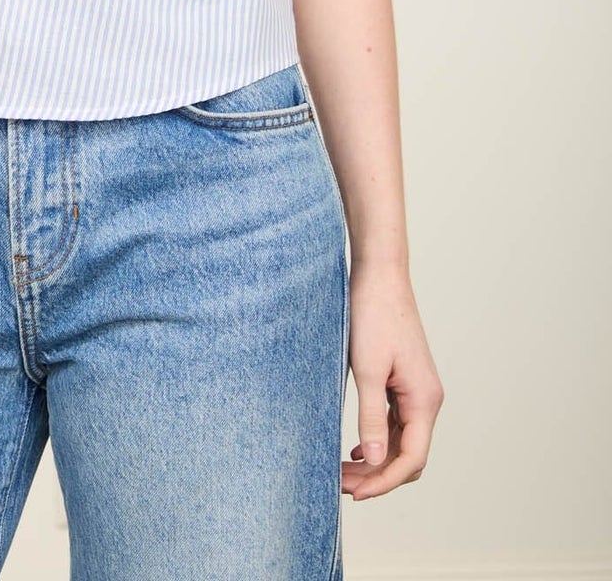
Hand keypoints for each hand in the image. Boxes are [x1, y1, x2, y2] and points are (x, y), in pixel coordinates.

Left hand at [342, 260, 444, 501]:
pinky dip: (378, 441)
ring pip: (401, 442)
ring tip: (342, 472)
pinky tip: (356, 449)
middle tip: (341, 486)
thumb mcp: (367, 370)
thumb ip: (371, 419)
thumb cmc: (373, 315)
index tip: (354, 494)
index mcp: (424, 400)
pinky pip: (396, 424)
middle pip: (408, 456)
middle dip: (378, 476)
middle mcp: (427, 399)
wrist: (379, 275)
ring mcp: (416, 391)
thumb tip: (375, 462)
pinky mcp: (404, 382)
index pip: (411, 459)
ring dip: (376, 460)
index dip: (384, 482)